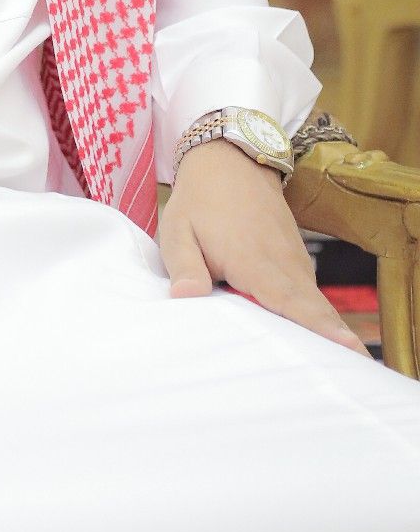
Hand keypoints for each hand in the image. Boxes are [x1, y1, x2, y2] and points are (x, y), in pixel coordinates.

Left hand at [159, 138, 371, 358]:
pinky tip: (319, 343)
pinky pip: (309, 294)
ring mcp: (294, 259)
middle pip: (313, 310)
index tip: (347, 349)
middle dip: (334, 342)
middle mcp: (283, 262)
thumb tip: (186, 297)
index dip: (317, 327)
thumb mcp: (178, 230)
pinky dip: (317, 317)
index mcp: (254, 260)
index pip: (289, 301)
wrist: (230, 159)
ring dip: (326, 333)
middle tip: (352, 372)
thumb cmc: (200, 200)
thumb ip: (184, 266)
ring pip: (314, 304)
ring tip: (337, 367)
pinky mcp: (295, 259)